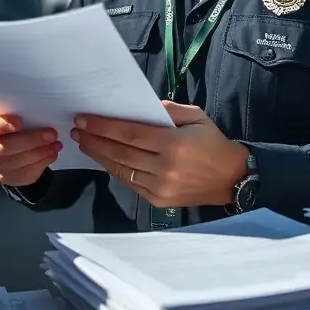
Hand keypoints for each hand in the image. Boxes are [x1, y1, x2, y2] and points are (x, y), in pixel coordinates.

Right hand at [0, 110, 61, 186]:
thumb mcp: (13, 111)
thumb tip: (38, 110)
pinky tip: (51, 155)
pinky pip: (22, 175)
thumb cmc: (14, 120)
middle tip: (51, 134)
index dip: (1, 125)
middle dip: (31, 141)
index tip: (19, 122)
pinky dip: (40, 165)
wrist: (13, 141)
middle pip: (4, 148)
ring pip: (15, 163)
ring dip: (39, 153)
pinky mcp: (4, 178)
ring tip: (55, 145)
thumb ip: (18, 111)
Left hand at [72, 101, 248, 207]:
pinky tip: (104, 158)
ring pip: (121, 170)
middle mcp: (164, 168)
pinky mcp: (158, 200)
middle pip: (120, 152)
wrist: (232, 178)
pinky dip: (115, 169)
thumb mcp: (196, 117)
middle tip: (77, 129)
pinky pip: (130, 183)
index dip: (104, 126)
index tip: (84, 119)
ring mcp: (160, 187)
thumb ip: (168, 110)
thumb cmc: (213, 143)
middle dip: (95, 140)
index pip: (130, 133)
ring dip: (100, 155)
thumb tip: (141, 109)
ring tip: (84, 143)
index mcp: (174, 144)